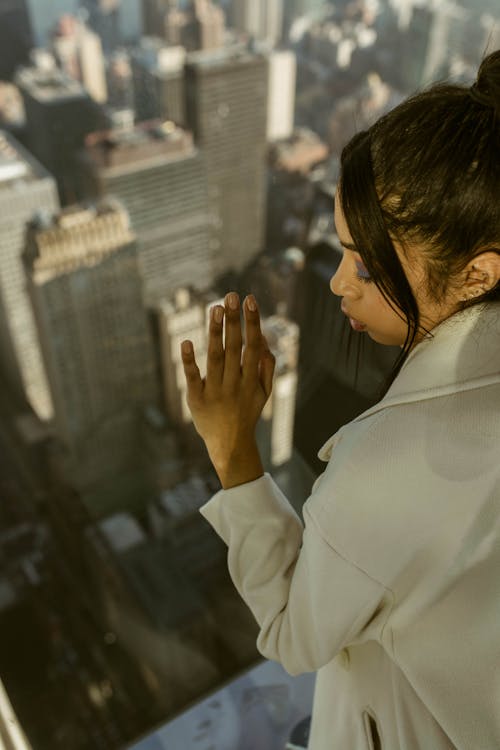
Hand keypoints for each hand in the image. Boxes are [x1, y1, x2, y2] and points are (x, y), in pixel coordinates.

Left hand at [180, 293, 274, 485]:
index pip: (252, 345)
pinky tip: (186, 342)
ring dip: (215, 332)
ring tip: (215, 308)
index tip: (250, 300)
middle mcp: (234, 383)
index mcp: (251, 380)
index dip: (252, 322)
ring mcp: (215, 391)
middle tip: (230, 296)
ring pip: (215, 357)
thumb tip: (265, 341)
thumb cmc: (246, 413)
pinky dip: (189, 361)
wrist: (230, 445)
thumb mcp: (263, 393)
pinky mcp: (196, 399)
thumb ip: (266, 368)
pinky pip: (193, 377)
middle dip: (233, 321)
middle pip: (234, 348)